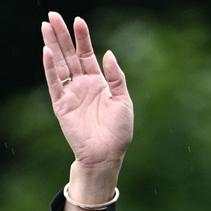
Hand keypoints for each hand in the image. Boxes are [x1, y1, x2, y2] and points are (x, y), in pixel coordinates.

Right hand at [41, 12, 132, 169]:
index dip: (83, 38)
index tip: (79, 20)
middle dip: (63, 35)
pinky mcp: (61, 105)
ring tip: (46, 26)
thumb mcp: (123, 100)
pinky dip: (50, 67)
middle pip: (70, 55)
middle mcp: (83, 85)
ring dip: (53, 45)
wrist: (107, 153)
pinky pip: (54, 83)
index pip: (88, 55)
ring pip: (60, 64)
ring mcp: (71, 94)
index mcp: (99, 83)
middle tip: (54, 15)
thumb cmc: (119, 130)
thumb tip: (108, 53)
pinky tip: (47, 52)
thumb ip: (115, 77)